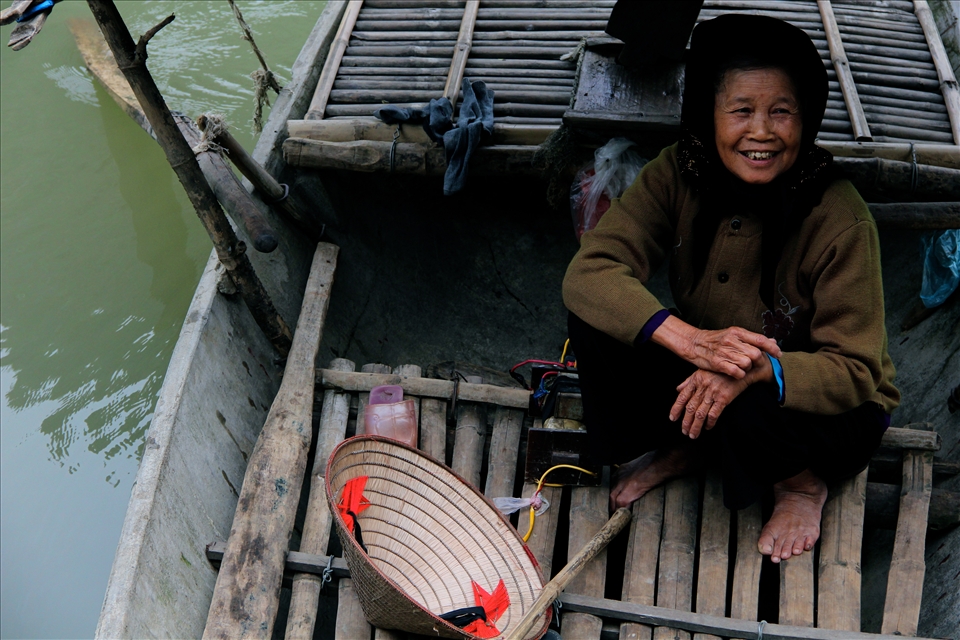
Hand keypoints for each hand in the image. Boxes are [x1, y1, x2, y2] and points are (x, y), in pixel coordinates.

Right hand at [652, 317, 780, 378]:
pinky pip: (737, 372)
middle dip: (758, 361)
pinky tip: (735, 372)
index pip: (760, 339)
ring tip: (741, 367)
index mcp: (737, 332)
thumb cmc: (715, 340)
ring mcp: (724, 351)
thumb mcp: (733, 334)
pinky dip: (739, 374)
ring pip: (747, 363)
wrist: (693, 343)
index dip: (772, 348)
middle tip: (754, 364)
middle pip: (756, 354)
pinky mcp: (718, 362)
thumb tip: (772, 341)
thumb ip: (752, 338)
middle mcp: (732, 340)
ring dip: (747, 368)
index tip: (778, 354)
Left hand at [669, 370, 749, 438]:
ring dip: (696, 426)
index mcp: (695, 380)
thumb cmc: (719, 371)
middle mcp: (702, 387)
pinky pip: (714, 414)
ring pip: (700, 414)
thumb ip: (689, 381)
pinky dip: (710, 423)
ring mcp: (713, 393)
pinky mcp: (724, 398)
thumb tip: (678, 390)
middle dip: (686, 422)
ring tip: (693, 434)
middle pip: (690, 408)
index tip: (672, 418)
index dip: (676, 409)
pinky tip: (708, 427)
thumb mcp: (702, 372)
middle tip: (684, 431)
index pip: (682, 397)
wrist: (739, 370)